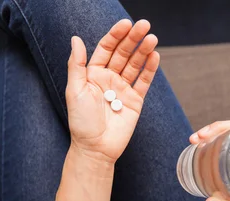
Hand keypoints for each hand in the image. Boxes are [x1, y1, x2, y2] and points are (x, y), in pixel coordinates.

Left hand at [65, 20, 159, 162]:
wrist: (96, 148)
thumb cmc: (81, 122)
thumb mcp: (74, 90)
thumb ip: (76, 64)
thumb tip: (75, 38)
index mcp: (93, 73)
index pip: (106, 48)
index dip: (115, 35)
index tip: (126, 24)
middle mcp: (109, 78)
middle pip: (123, 53)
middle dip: (133, 39)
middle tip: (145, 25)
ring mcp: (123, 88)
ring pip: (135, 65)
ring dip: (144, 51)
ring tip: (152, 39)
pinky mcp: (135, 100)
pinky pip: (143, 82)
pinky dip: (150, 70)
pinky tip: (155, 56)